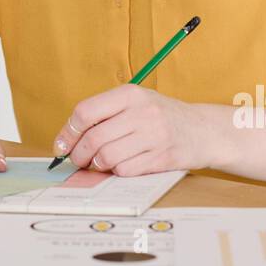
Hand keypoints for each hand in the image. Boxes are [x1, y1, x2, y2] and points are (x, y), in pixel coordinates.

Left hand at [52, 85, 209, 175]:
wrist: (203, 130)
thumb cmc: (162, 116)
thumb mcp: (136, 102)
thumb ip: (105, 113)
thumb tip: (68, 137)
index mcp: (130, 94)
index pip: (86, 111)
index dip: (68, 131)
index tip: (61, 145)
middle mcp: (142, 112)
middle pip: (94, 138)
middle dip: (79, 154)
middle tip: (77, 160)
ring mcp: (154, 136)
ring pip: (107, 157)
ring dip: (97, 165)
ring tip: (100, 162)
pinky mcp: (162, 158)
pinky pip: (125, 170)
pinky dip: (117, 172)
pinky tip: (121, 166)